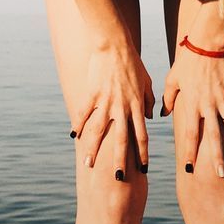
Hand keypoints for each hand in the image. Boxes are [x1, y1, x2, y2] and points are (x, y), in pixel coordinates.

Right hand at [72, 41, 154, 180]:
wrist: (114, 44)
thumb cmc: (133, 62)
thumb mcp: (147, 82)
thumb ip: (148, 101)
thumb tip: (150, 118)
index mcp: (136, 106)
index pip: (142, 136)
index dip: (142, 154)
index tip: (143, 170)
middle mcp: (122, 107)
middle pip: (121, 140)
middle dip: (120, 161)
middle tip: (117, 179)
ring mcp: (106, 101)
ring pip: (99, 131)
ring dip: (94, 150)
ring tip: (88, 165)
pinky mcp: (92, 93)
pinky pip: (84, 112)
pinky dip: (79, 124)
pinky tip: (74, 136)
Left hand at [162, 40, 223, 178]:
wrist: (206, 41)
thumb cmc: (186, 61)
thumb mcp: (172, 79)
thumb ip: (168, 98)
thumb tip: (162, 114)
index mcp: (192, 103)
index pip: (190, 133)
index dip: (190, 151)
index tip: (189, 168)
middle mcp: (208, 104)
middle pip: (214, 136)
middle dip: (217, 157)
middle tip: (222, 175)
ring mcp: (223, 97)